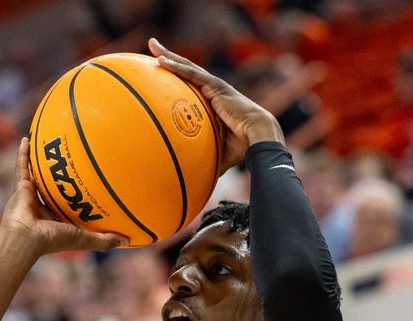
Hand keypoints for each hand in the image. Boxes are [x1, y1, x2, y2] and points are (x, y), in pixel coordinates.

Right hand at [0, 137, 126, 254]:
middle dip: (60, 176)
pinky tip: (27, 139)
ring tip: (48, 146)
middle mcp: (43, 206)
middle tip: (70, 160)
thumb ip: (103, 240)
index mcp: (56, 218)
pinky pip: (22, 166)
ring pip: (37, 174)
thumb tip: (128, 241)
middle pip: (53, 187)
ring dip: (40, 161)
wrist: (26, 238)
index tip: (87, 184)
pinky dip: (23, 154)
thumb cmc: (53, 240)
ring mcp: (30, 196)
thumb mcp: (83, 238)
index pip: (68, 204)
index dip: (76, 196)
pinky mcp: (20, 188)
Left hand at [148, 37, 283, 169]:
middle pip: (187, 71)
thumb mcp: (218, 154)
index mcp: (213, 102)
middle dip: (170, 58)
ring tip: (152, 45)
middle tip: (153, 48)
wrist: (259, 137)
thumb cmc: (243, 147)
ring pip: (188, 67)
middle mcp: (213, 91)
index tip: (161, 73)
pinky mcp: (216, 87)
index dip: (178, 78)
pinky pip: (192, 75)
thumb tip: (195, 182)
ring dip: (169, 55)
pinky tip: (162, 60)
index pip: (191, 86)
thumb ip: (205, 161)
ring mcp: (214, 87)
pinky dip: (177, 67)